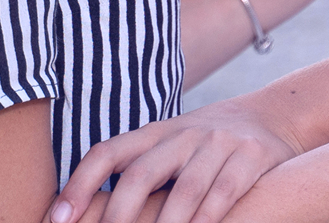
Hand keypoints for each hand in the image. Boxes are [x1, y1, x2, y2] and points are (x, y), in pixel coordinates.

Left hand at [50, 98, 300, 222]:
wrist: (272, 115)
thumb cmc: (204, 147)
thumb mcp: (169, 147)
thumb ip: (135, 173)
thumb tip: (81, 214)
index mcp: (153, 133)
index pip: (107, 153)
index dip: (79, 185)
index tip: (57, 220)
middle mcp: (182, 134)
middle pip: (141, 174)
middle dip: (118, 216)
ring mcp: (217, 143)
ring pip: (185, 188)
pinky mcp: (251, 156)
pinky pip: (225, 190)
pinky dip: (207, 217)